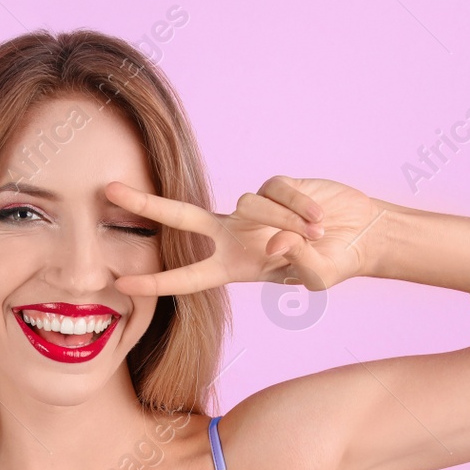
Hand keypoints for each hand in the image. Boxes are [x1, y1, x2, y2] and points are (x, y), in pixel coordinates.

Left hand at [108, 176, 384, 297]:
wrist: (362, 234)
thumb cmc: (335, 264)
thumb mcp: (317, 276)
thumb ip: (297, 263)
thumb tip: (277, 241)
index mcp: (234, 267)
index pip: (187, 275)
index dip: (156, 281)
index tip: (122, 283)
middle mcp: (234, 235)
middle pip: (179, 217)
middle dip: (144, 203)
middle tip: (107, 190)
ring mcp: (252, 209)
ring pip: (250, 206)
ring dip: (286, 221)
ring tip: (317, 233)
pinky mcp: (274, 185)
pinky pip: (277, 191)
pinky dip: (299, 205)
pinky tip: (319, 216)